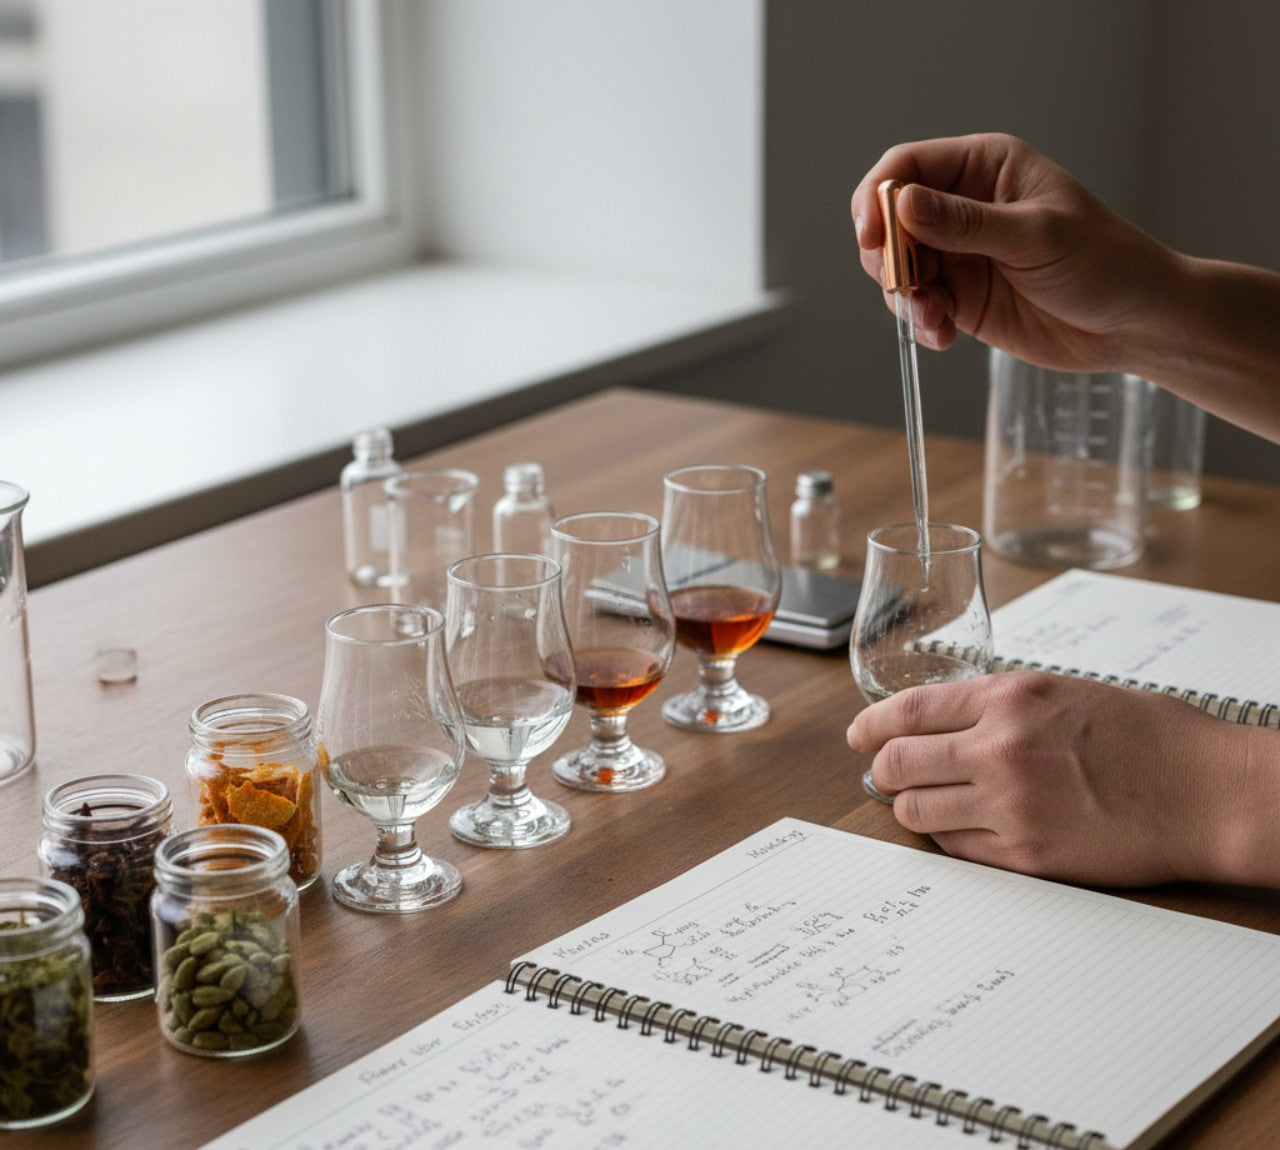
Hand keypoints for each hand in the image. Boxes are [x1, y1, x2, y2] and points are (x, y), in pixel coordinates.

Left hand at [846, 670, 1273, 887]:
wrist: (1206, 793)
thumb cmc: (1150, 736)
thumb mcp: (1064, 691)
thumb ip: (998, 704)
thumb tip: (943, 720)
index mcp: (1010, 698)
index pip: (907, 711)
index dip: (870, 725)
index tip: (858, 735)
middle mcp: (1000, 749)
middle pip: (897, 762)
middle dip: (882, 769)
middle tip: (885, 773)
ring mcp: (1009, 806)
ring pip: (916, 811)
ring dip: (910, 806)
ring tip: (923, 802)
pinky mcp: (1026, 856)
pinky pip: (956, 849)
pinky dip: (949, 838)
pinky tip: (964, 828)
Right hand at [850, 133, 1174, 370]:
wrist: (1131, 323)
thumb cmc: (1103, 262)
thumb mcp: (1035, 235)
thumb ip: (966, 222)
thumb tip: (902, 204)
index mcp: (984, 168)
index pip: (907, 166)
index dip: (878, 197)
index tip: (871, 236)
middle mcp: (961, 207)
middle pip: (889, 220)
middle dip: (887, 256)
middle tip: (905, 286)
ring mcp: (957, 255)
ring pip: (896, 268)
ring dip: (904, 297)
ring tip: (934, 319)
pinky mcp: (958, 299)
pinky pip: (916, 307)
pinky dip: (920, 323)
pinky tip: (943, 336)